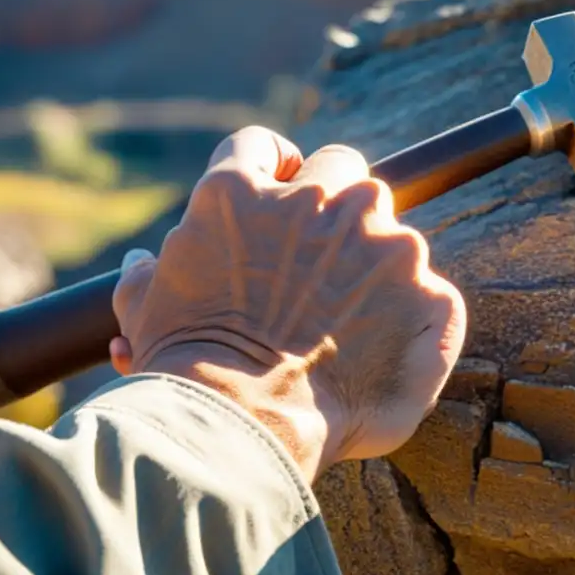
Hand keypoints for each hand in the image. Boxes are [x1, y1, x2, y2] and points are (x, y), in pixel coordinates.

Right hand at [109, 126, 466, 481]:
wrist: (240, 428)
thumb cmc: (184, 370)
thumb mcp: (141, 310)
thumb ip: (149, 274)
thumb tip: (146, 264)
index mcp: (241, 192)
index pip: (261, 146)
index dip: (271, 166)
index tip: (279, 190)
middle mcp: (319, 200)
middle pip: (343, 171)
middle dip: (333, 207)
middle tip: (318, 263)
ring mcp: (383, 243)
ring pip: (392, 231)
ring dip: (375, 264)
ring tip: (348, 328)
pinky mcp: (429, 296)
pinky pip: (433, 296)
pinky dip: (415, 319)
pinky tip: (383, 357)